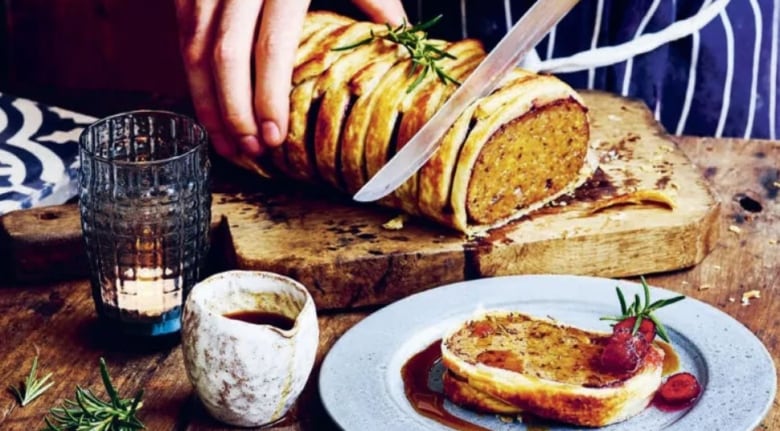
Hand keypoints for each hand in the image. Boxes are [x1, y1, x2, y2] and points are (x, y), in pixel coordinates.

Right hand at [174, 0, 406, 158]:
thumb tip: (399, 31)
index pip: (270, 47)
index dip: (267, 97)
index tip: (275, 138)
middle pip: (224, 56)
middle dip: (233, 111)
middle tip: (249, 152)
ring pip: (192, 47)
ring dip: (204, 100)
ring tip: (224, 142)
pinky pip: (182, 30)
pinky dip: (191, 71)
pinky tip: (206, 102)